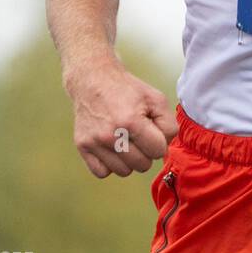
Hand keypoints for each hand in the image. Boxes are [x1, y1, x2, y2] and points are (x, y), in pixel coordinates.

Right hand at [65, 57, 177, 177]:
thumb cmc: (128, 91)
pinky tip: (111, 148)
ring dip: (128, 160)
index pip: (158, 151)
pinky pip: (102, 173)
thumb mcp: (157, 100)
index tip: (150, 131)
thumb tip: (164, 148)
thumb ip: (169, 125)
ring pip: (124, 172)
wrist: (93, 79)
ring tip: (124, 141)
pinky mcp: (82, 145)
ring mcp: (95, 141)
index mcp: (131, 121)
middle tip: (137, 135)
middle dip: (145, 152)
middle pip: (143, 165)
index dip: (158, 142)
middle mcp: (111, 134)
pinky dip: (109, 165)